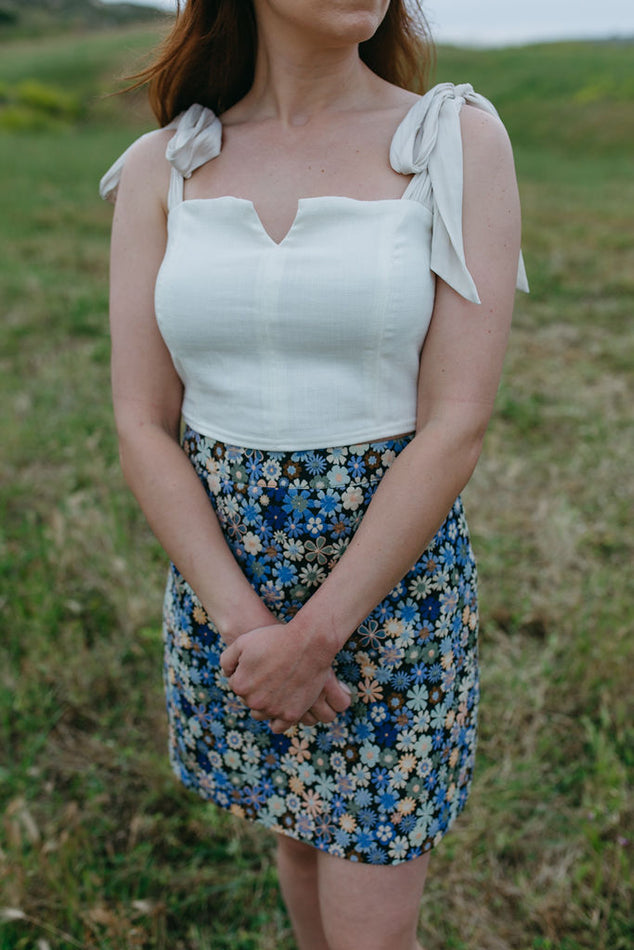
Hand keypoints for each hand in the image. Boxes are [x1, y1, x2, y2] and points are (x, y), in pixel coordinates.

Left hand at [219, 623, 350, 732]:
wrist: (308, 643)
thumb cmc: (275, 640)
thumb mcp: (243, 642)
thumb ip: (227, 660)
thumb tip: (227, 675)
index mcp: (240, 685)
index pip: (237, 684)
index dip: (247, 672)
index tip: (260, 664)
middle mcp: (254, 701)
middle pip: (249, 700)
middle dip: (256, 689)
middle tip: (269, 675)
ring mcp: (273, 710)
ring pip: (262, 714)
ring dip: (265, 705)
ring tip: (275, 690)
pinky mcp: (291, 715)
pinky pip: (278, 726)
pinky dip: (277, 720)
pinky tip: (280, 707)